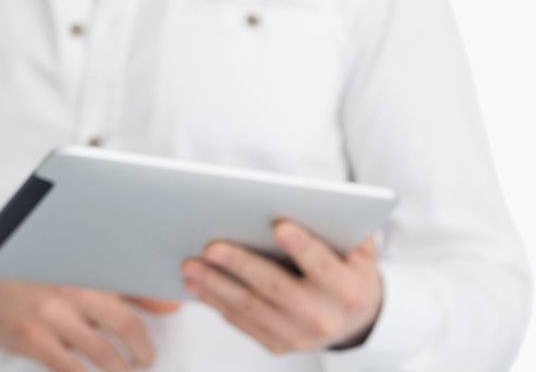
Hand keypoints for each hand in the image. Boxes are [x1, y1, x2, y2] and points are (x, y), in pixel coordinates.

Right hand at [0, 274, 180, 370]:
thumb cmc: (30, 275)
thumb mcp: (74, 270)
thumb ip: (123, 285)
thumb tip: (171, 304)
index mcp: (83, 265)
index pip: (134, 286)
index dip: (160, 305)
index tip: (169, 321)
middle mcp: (69, 287)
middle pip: (125, 325)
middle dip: (145, 351)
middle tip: (146, 360)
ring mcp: (49, 315)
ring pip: (103, 355)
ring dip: (121, 371)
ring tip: (124, 371)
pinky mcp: (32, 340)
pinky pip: (71, 370)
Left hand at [181, 221, 381, 354]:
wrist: (353, 320)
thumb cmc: (346, 270)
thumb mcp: (357, 251)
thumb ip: (345, 228)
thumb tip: (319, 201)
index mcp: (348, 291)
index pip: (322, 265)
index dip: (302, 247)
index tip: (279, 225)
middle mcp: (324, 318)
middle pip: (276, 288)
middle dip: (241, 265)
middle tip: (210, 246)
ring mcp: (298, 336)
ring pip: (250, 307)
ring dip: (215, 285)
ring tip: (189, 264)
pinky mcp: (277, 345)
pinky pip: (241, 321)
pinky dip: (215, 301)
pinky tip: (195, 283)